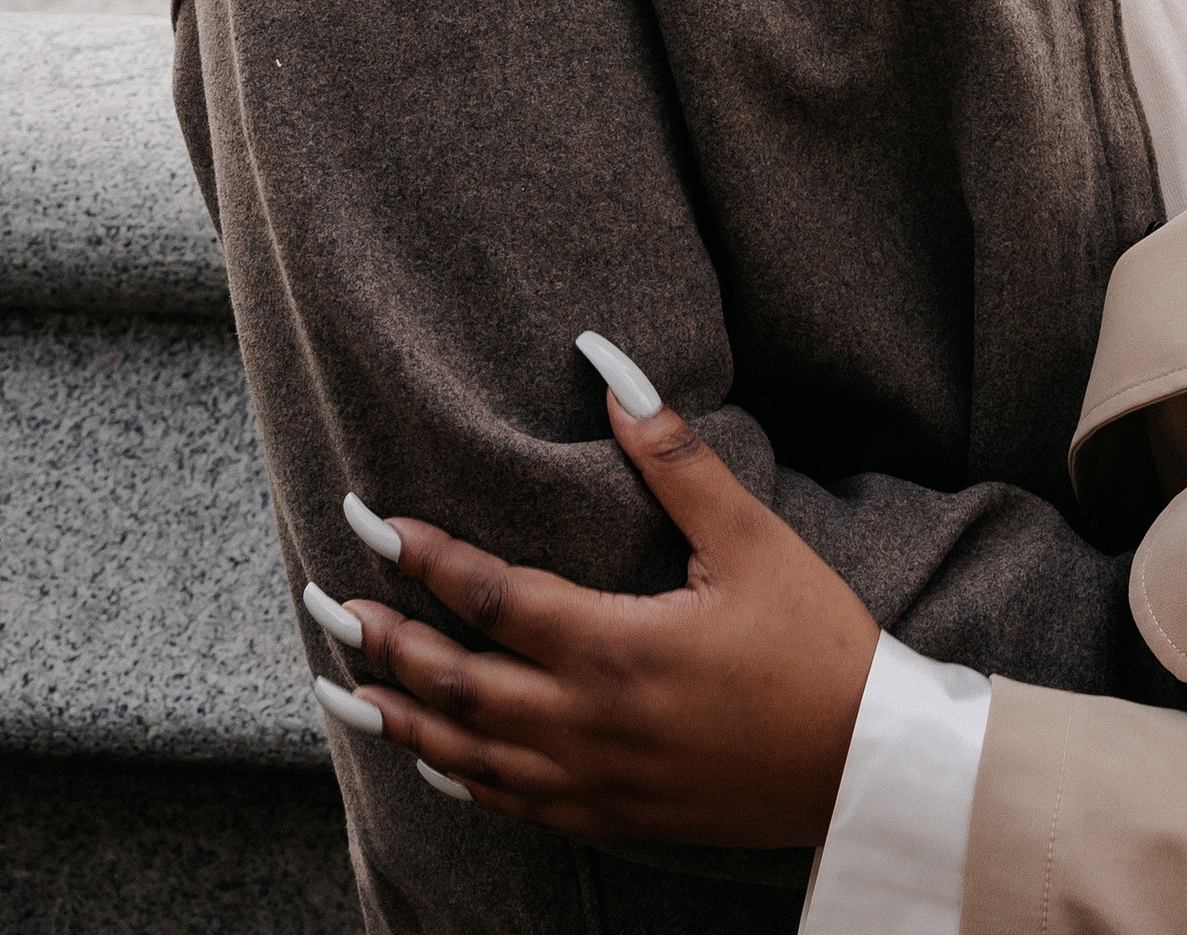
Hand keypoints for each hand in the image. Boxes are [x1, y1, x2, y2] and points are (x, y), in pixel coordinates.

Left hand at [321, 366, 879, 849]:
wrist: (862, 766)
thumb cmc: (816, 641)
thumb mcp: (753, 536)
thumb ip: (675, 457)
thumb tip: (611, 370)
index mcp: (618, 646)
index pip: (493, 595)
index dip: (425, 556)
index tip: (371, 521)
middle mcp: (589, 723)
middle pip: (457, 682)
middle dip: (385, 640)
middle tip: (324, 604)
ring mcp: (594, 782)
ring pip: (467, 753)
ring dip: (400, 717)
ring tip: (341, 686)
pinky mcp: (611, 816)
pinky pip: (509, 804)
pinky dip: (456, 777)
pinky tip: (428, 760)